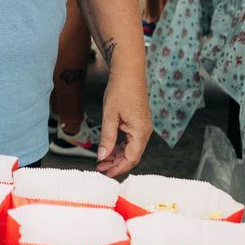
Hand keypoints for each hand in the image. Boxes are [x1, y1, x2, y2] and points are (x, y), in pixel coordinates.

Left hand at [94, 56, 151, 177]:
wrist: (128, 71)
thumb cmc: (120, 90)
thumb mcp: (110, 116)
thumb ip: (107, 138)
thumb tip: (102, 157)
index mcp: (140, 131)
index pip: (131, 158)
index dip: (118, 168)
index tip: (104, 173)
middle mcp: (144, 131)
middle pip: (132, 156)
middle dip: (116, 164)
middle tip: (99, 168)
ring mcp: (142, 127)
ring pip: (131, 149)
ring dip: (117, 156)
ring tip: (102, 160)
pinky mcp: (138, 122)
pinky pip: (131, 140)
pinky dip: (120, 146)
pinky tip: (109, 148)